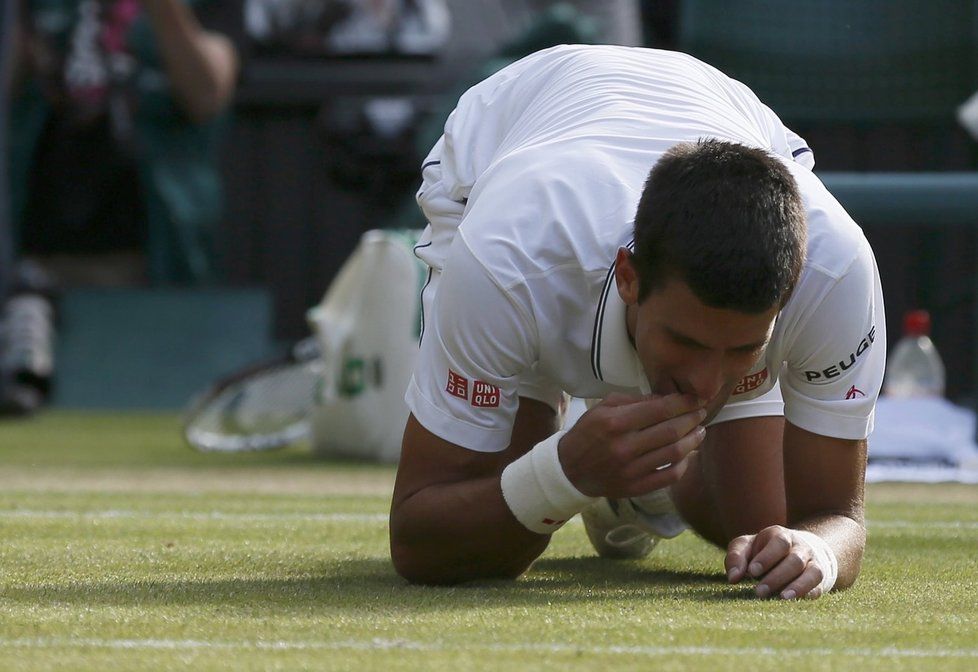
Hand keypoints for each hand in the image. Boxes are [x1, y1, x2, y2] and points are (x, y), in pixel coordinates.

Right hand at [558, 393, 705, 497]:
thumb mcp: (603, 408)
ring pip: (675, 453)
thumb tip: (664, 399)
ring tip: (700, 431)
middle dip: (692, 419)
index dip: (682, 403)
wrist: (570, 469)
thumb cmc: (588, 433)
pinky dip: (684, 464)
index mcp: (615, 422)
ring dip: (693, 440)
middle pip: (671, 430)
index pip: (660, 409)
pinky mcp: (636, 487)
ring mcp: (631, 470)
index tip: (694, 399)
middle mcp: (624, 446)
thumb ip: (633, 400)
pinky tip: (687, 454)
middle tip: (701, 412)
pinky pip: (669, 476)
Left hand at [725, 525, 829, 599]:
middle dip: (776, 577)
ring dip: (797, 586)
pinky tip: (798, 601)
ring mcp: (813, 563)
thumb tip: (733, 578)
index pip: (778, 543)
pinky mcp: (820, 580)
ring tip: (781, 598)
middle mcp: (800, 548)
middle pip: (794, 560)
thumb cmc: (764, 549)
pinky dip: (810, 593)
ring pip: (812, 573)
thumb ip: (736, 557)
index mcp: (780, 536)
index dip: (766, 557)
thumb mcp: (747, 546)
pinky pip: (819, 586)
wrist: (798, 549)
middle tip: (758, 592)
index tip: (752, 572)